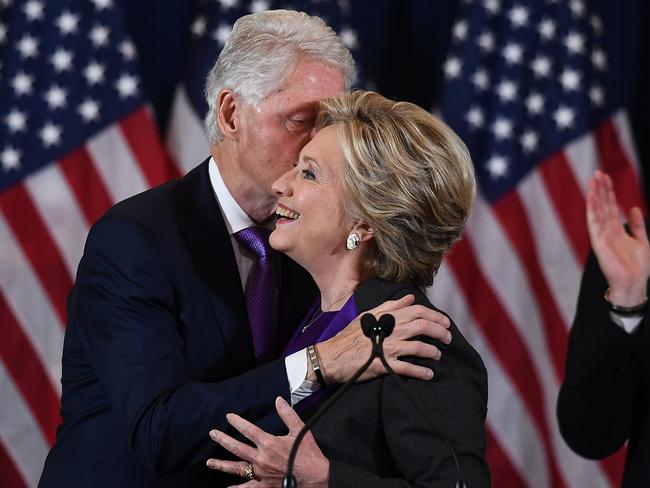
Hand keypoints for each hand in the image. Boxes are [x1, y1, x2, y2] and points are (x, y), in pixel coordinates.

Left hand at [207, 397, 328, 487]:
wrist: (315, 477)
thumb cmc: (308, 454)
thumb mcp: (299, 430)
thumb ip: (287, 414)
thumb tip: (278, 400)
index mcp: (268, 443)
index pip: (248, 430)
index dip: (237, 422)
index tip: (229, 416)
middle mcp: (261, 458)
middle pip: (237, 447)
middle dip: (223, 439)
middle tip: (213, 433)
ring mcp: (260, 473)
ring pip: (237, 468)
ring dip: (222, 465)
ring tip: (209, 462)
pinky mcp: (264, 486)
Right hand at [316, 294, 450, 383]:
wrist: (331, 357)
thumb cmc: (349, 336)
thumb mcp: (368, 315)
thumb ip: (391, 306)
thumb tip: (410, 298)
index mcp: (386, 317)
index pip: (417, 311)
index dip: (435, 316)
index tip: (445, 323)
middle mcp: (389, 331)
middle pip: (422, 326)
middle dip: (440, 332)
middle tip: (448, 339)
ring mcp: (386, 348)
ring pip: (418, 347)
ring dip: (433, 351)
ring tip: (438, 355)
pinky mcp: (383, 365)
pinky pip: (407, 368)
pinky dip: (421, 371)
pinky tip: (428, 374)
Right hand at [586, 170, 648, 305]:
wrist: (635, 283)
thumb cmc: (638, 267)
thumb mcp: (642, 241)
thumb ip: (637, 225)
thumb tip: (634, 208)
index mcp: (616, 230)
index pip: (610, 206)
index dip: (608, 192)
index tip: (606, 177)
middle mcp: (607, 230)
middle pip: (602, 205)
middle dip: (600, 189)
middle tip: (597, 172)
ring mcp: (601, 235)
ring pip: (597, 211)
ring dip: (594, 195)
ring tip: (593, 179)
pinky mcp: (598, 242)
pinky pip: (594, 223)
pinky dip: (592, 209)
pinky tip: (591, 197)